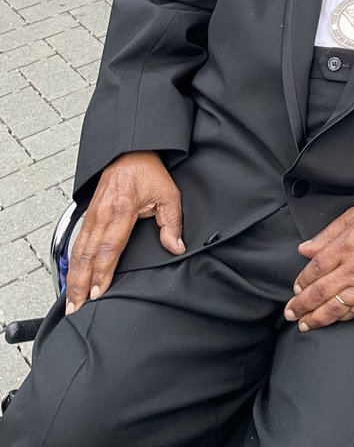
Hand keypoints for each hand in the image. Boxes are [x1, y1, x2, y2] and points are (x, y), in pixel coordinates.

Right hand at [65, 151, 183, 314]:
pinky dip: (73, 263)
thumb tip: (176, 247)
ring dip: (74, 277)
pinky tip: (72, 278)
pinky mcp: (88, 215)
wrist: (130, 151)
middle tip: (77, 308)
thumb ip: (171, 222)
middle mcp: (102, 214)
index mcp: (121, 209)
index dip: (102, 273)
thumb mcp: (168, 193)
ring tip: (71, 301)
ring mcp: (92, 214)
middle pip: (88, 255)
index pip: (109, 248)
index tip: (98, 293)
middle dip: (81, 284)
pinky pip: (78, 243)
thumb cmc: (148, 172)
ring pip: (78, 251)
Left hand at [284, 199, 353, 331]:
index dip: (302, 281)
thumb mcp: (351, 216)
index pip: (316, 269)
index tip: (295, 289)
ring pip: (336, 307)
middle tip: (290, 313)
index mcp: (346, 246)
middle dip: (302, 305)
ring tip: (304, 324)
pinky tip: (331, 321)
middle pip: (321, 291)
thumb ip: (326, 235)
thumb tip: (304, 249)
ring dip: (317, 318)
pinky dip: (341, 318)